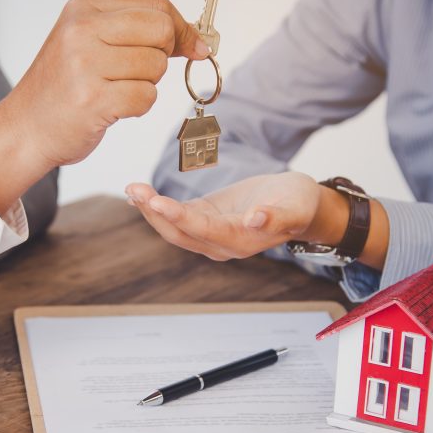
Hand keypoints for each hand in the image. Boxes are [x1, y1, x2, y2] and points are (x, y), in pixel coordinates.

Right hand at [9, 0, 208, 166]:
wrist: (24, 128)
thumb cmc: (63, 88)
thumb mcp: (88, 42)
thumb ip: (136, 32)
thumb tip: (197, 40)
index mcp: (83, 8)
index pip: (155, 5)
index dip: (181, 27)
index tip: (192, 45)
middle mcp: (81, 30)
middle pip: (161, 30)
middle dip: (164, 55)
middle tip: (141, 72)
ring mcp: (85, 65)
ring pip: (156, 66)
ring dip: (146, 84)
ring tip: (115, 90)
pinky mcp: (93, 100)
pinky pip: (146, 97)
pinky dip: (138, 107)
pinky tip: (113, 108)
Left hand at [125, 172, 331, 260]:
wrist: (300, 205)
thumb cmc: (300, 204)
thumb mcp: (296, 207)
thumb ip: (276, 216)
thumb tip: (256, 220)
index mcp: (240, 241)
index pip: (202, 230)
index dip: (179, 217)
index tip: (157, 201)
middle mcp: (220, 244)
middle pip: (179, 233)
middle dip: (155, 212)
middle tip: (135, 189)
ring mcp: (210, 233)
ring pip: (173, 227)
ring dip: (151, 209)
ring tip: (132, 188)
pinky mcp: (205, 219)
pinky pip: (176, 217)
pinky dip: (156, 206)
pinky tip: (139, 195)